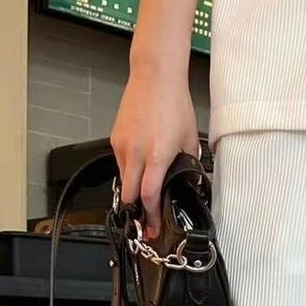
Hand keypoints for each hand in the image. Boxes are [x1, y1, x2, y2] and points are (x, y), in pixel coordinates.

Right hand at [111, 64, 198, 237]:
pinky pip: (121, 164)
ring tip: (146, 193)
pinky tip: (141, 168)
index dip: (151, 216)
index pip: (149, 196)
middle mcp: (136, 152)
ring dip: (134, 191)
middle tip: (147, 223)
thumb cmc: (174, 104)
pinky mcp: (115, 139)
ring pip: (124, 181)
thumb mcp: (190, 139)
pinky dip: (130, 172)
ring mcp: (122, 145)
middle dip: (137, 212)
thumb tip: (190, 183)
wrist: (154, 77)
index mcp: (157, 155)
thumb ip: (188, 165)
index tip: (154, 228)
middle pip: (129, 195)